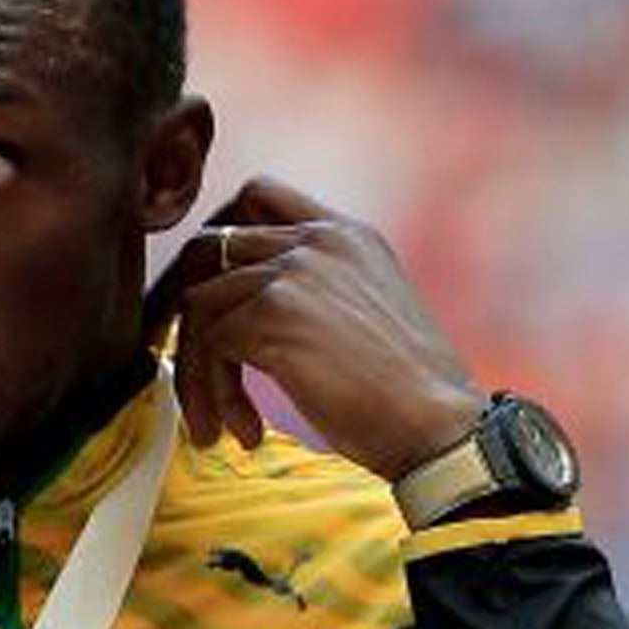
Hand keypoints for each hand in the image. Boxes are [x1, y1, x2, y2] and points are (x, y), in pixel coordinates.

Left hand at [147, 177, 483, 480]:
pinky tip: (248, 432)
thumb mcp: (365, 314)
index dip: (218, 243)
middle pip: (209, 248)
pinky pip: (207, 346)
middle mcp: (317, 239)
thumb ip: (314, 290)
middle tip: (197, 370)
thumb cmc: (405, 395)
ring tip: (223, 425)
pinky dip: (214, 395)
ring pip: (198, 305)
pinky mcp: (272, 313)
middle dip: (190, 314)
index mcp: (346, 234)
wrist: (439, 426)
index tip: (210, 302)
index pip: (257, 195)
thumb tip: (236, 310)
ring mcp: (293, 270)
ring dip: (200, 374)